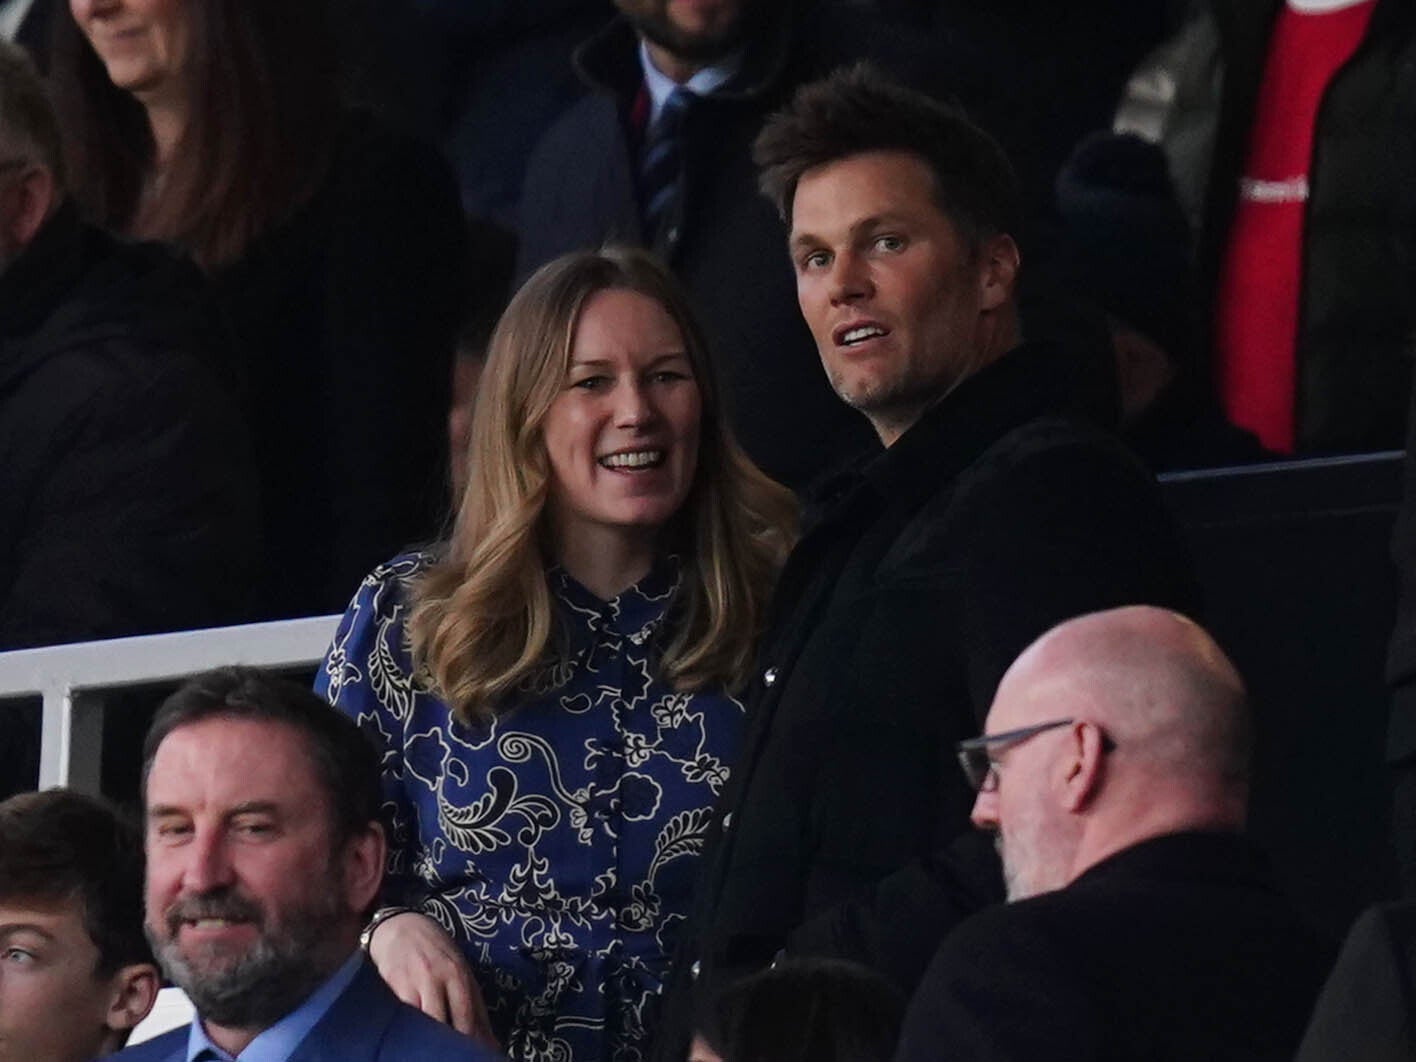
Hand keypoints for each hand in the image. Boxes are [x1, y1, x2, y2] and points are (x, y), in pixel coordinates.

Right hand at [366, 910, 495, 1047]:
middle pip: (447, 1021)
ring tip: (430, 1052)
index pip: (468, 1018)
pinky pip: (403, 1014)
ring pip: (425, 1020)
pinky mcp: (394, 984)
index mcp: (459, 976)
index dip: (470, 1043)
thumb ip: (473, 1007)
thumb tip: (490, 1044)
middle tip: (451, 1057)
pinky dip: (408, 1029)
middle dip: (450, 1045)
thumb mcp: (459, 972)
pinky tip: (411, 1040)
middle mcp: (439, 977)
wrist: (401, 927)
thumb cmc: (435, 952)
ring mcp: (416, 980)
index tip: (472, 1057)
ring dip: (428, 1040)